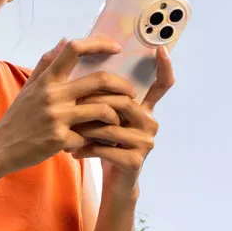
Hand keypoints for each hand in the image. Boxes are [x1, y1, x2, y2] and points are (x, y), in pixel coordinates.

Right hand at [0, 36, 136, 175]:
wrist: (0, 148)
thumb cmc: (17, 118)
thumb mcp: (29, 88)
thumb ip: (47, 64)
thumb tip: (64, 40)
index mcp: (46, 80)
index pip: (74, 49)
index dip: (99, 43)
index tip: (116, 47)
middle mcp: (52, 95)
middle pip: (100, 80)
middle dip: (122, 85)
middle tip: (130, 92)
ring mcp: (57, 117)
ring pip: (103, 110)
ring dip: (116, 115)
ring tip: (117, 119)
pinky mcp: (60, 139)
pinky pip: (90, 136)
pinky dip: (96, 139)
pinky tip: (96, 141)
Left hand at [71, 46, 174, 186]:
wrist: (112, 181)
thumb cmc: (103, 144)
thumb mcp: (100, 118)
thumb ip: (97, 95)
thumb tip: (85, 61)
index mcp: (143, 108)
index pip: (162, 85)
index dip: (164, 67)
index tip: (160, 49)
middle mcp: (150, 122)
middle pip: (121, 101)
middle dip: (91, 103)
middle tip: (69, 108)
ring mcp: (146, 142)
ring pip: (109, 125)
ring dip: (83, 128)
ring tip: (66, 132)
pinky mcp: (136, 160)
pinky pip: (105, 147)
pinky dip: (84, 148)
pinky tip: (72, 151)